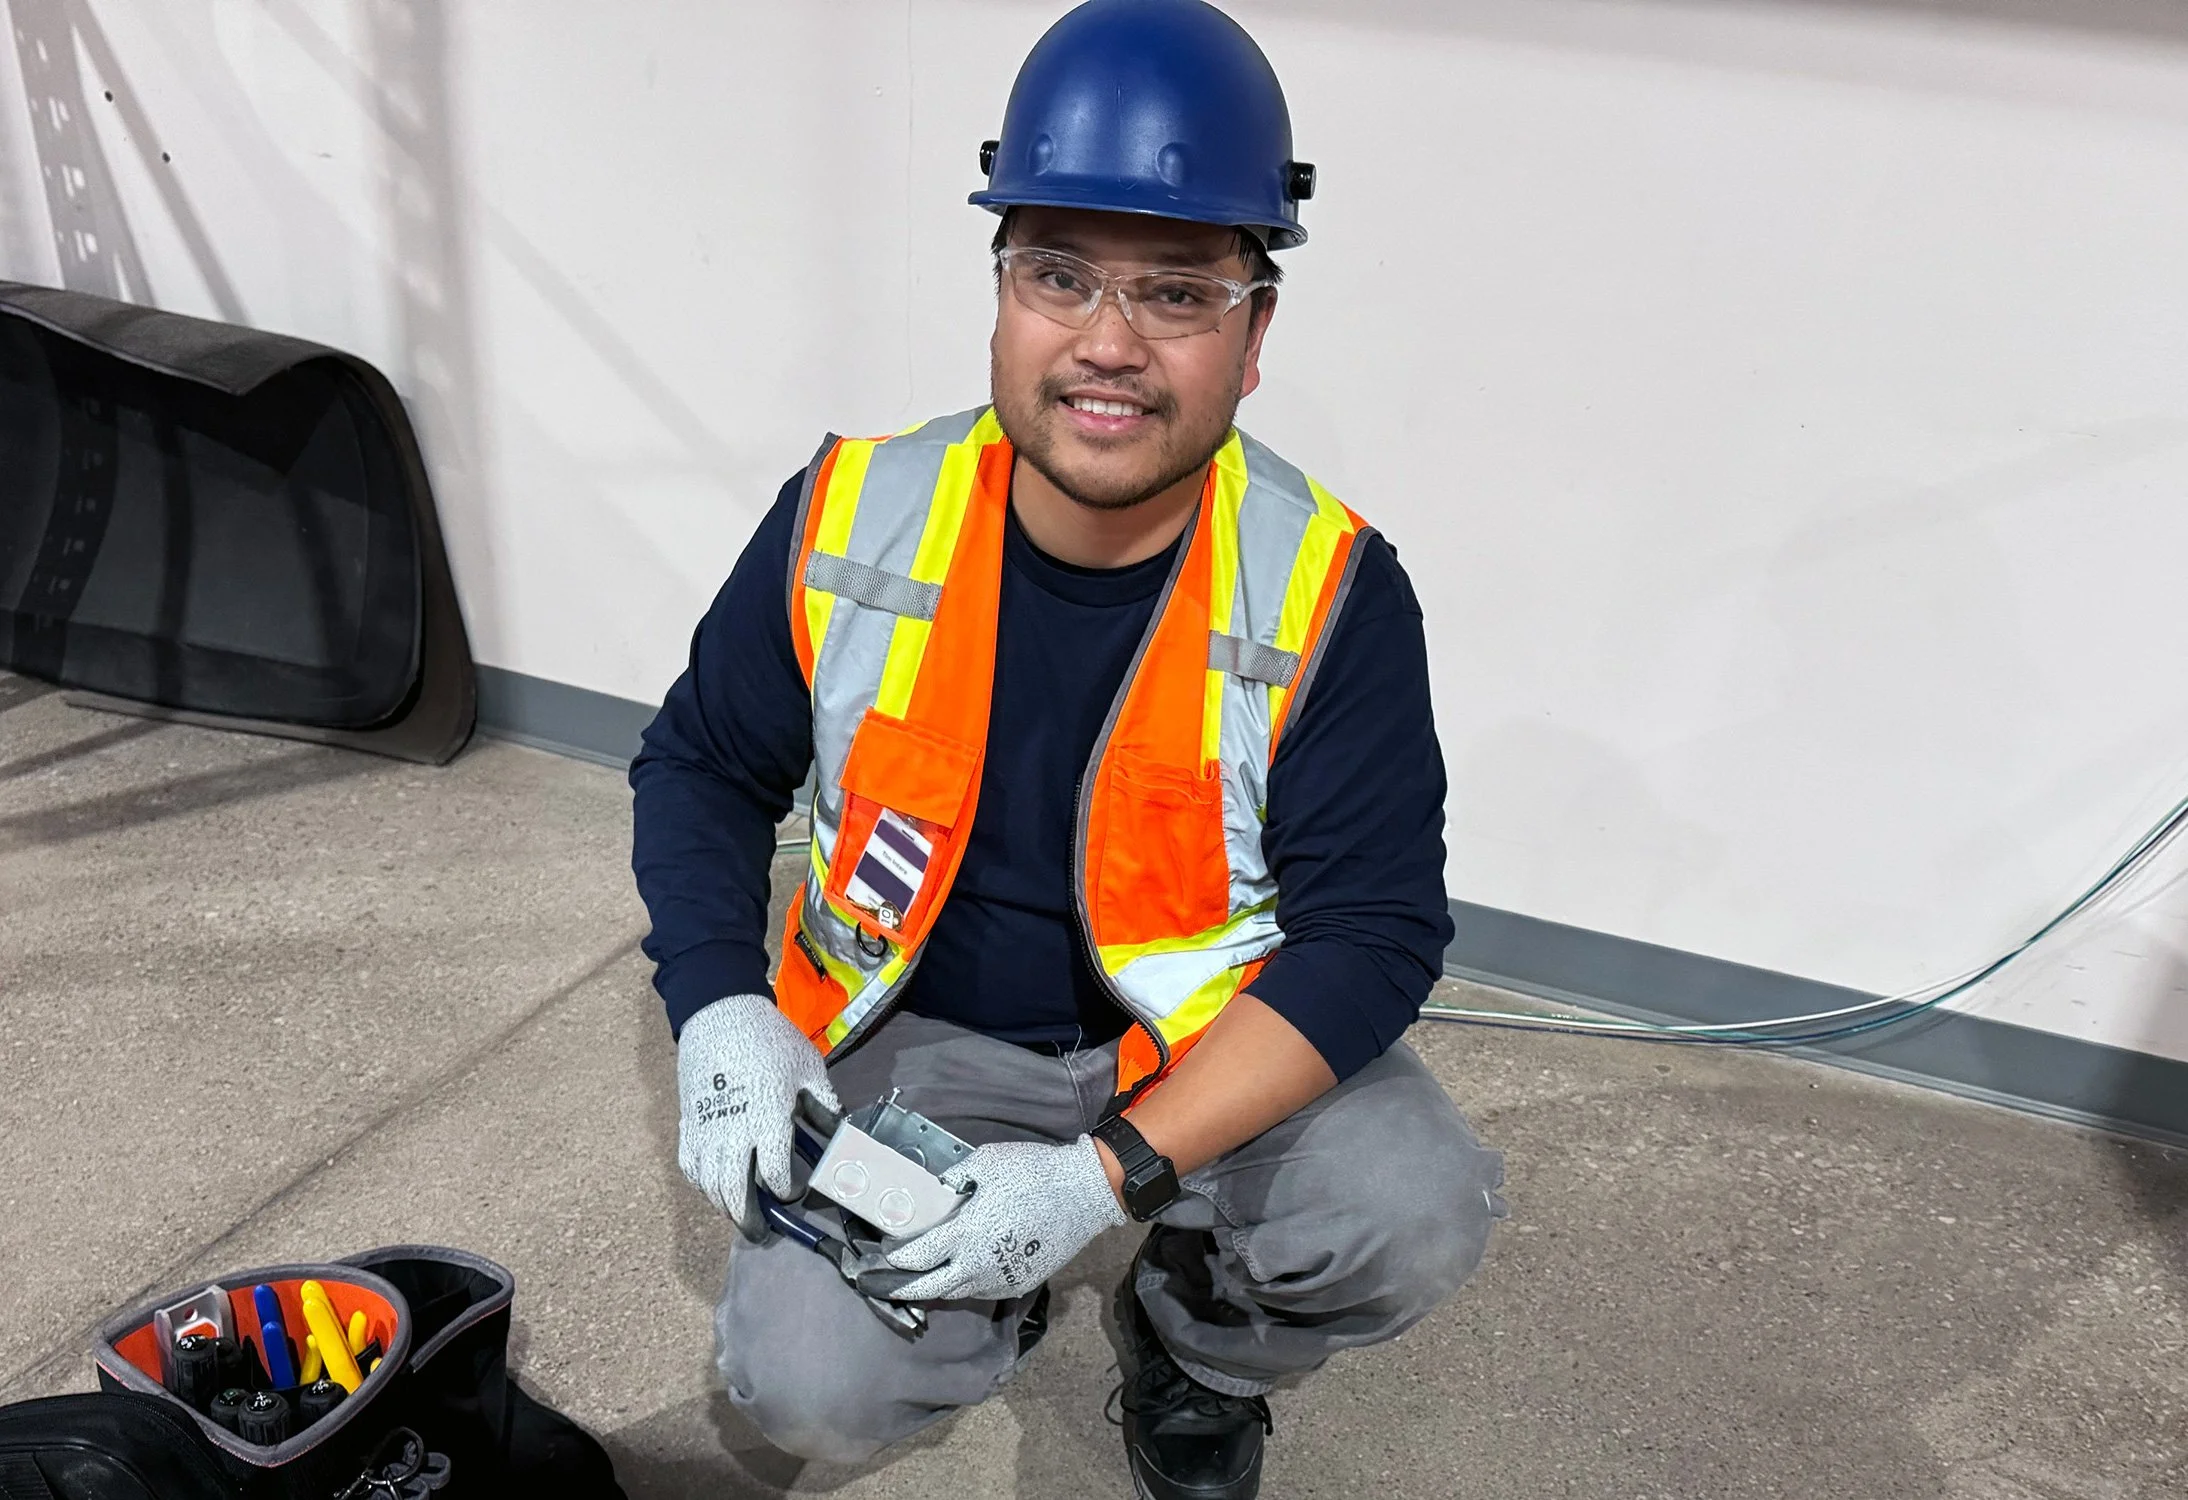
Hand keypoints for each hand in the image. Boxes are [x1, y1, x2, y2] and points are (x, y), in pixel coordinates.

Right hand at [677, 993, 839, 1239]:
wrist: (719, 1015)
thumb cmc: (770, 1040)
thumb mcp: (808, 1068)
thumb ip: (824, 1105)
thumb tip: (840, 1132)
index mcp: (768, 1121)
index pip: (776, 1176)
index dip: (786, 1192)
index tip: (794, 1193)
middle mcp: (734, 1134)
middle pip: (735, 1193)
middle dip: (750, 1219)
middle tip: (762, 1232)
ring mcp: (706, 1131)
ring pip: (709, 1187)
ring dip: (724, 1208)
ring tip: (740, 1216)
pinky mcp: (687, 1124)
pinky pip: (690, 1168)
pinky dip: (701, 1186)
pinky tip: (714, 1189)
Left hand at [880, 1136, 1128, 1301]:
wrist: (1082, 1193)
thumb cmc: (1033, 1173)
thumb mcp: (986, 1161)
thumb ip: (956, 1177)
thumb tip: (940, 1188)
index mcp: (966, 1234)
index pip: (918, 1256)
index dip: (897, 1256)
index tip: (886, 1251)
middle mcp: (978, 1264)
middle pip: (931, 1287)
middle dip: (904, 1287)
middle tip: (887, 1283)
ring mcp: (1000, 1279)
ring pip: (957, 1293)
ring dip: (937, 1287)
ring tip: (923, 1279)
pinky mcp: (1019, 1283)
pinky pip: (982, 1290)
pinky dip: (966, 1285)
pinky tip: (963, 1273)